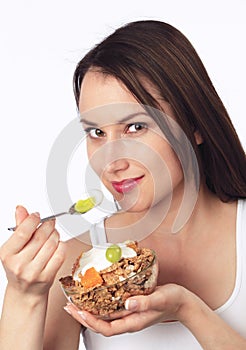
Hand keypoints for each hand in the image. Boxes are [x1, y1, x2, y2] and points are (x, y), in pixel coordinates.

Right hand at [0, 205, 64, 295]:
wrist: (25, 293)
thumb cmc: (19, 267)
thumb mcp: (14, 248)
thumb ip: (19, 227)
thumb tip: (21, 209)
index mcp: (7, 254)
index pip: (23, 231)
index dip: (33, 220)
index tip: (37, 216)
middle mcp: (19, 264)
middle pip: (40, 236)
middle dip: (48, 226)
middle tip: (50, 223)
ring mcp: (34, 272)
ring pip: (52, 244)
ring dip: (55, 235)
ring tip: (53, 234)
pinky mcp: (48, 277)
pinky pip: (60, 254)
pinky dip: (62, 246)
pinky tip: (57, 245)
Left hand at [64, 284, 189, 335]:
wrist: (181, 302)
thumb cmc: (172, 301)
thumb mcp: (160, 299)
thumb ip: (145, 302)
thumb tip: (128, 303)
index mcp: (133, 321)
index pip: (106, 328)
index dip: (91, 322)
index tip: (78, 312)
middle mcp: (129, 319)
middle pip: (101, 323)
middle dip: (83, 316)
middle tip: (69, 307)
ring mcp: (129, 313)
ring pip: (104, 316)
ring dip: (89, 309)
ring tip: (77, 302)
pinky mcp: (131, 305)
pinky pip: (111, 307)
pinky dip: (100, 302)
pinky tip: (96, 295)